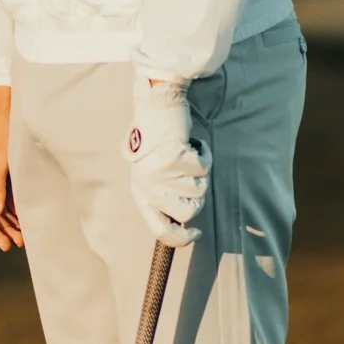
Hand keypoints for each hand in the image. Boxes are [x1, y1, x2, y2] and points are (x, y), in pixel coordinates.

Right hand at [0, 88, 22, 251]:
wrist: (9, 107)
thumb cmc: (2, 130)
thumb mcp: (0, 160)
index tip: (4, 244)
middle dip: (1, 229)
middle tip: (18, 243)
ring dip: (8, 221)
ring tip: (22, 236)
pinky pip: (4, 196)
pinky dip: (13, 208)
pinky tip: (23, 219)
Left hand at [126, 74, 208, 245]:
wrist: (155, 105)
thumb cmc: (154, 140)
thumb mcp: (149, 172)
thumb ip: (161, 196)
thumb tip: (181, 223)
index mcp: (140, 193)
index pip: (160, 230)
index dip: (181, 238)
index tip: (195, 233)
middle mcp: (148, 187)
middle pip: (189, 213)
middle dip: (195, 195)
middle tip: (189, 176)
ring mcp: (161, 174)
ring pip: (199, 189)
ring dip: (198, 171)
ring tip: (185, 154)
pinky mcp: (175, 157)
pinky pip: (203, 167)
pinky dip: (202, 153)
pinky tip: (190, 143)